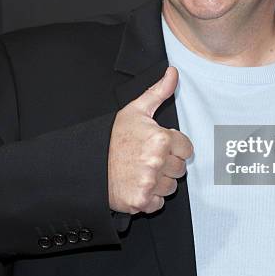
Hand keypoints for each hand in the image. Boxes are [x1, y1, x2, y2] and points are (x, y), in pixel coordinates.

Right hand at [107, 66, 192, 214]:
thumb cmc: (112, 137)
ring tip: (141, 171)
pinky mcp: (140, 201)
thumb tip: (173, 73)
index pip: (187, 149)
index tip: (160, 147)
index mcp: (161, 139)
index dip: (175, 147)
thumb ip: (159, 92)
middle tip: (147, 159)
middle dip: (167, 165)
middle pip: (180, 169)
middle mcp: (157, 162)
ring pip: (170, 187)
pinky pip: (157, 202)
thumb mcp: (136, 110)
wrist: (87, 163)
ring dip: (159, 182)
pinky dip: (149, 198)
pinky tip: (136, 185)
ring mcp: (149, 183)